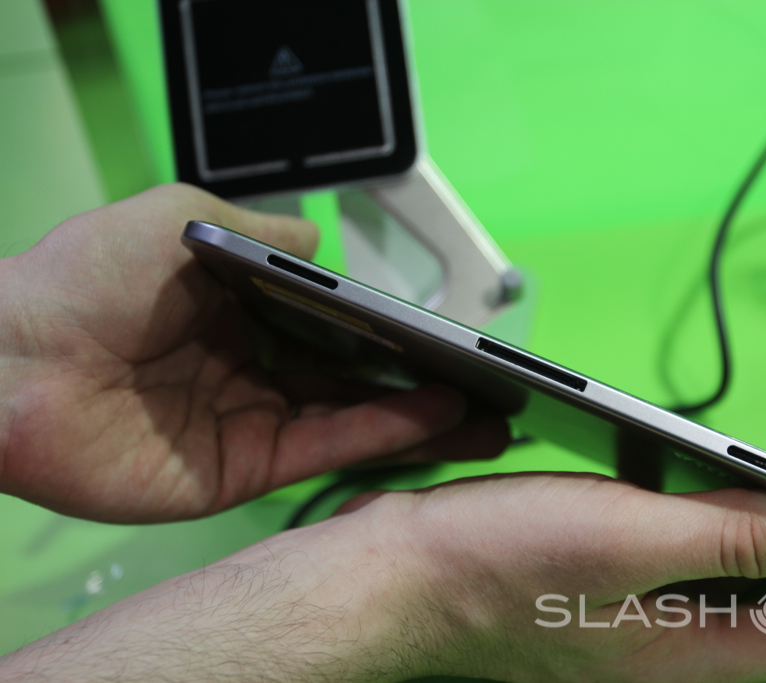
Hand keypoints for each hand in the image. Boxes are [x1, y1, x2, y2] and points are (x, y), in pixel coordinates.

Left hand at [0, 183, 507, 522]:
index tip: (445, 337)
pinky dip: (385, 436)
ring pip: (354, 421)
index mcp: (238, 313)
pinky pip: (327, 450)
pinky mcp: (242, 470)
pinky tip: (436, 418)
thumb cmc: (81, 280)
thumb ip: (267, 233)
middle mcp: (251, 368)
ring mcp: (250, 422)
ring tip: (488, 414)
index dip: (393, 333)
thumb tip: (323, 240)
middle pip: (356, 380)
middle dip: (425, 385)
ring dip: (423, 418)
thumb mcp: (184, 219)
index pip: (335, 327)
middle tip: (491, 388)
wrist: (8, 365)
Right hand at [366, 474, 765, 681]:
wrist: (391, 580)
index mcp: (681, 655)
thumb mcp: (631, 538)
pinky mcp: (589, 603)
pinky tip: (684, 506)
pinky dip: (700, 546)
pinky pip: (672, 583)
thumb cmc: (496, 563)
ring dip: (761, 552)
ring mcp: (621, 633)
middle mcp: (657, 656)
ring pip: (722, 602)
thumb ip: (739, 543)